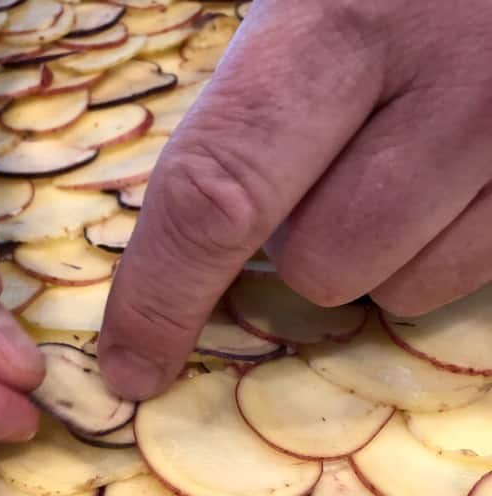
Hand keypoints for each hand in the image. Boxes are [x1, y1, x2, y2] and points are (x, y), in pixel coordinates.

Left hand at [99, 0, 491, 398]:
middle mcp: (442, 78)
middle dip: (297, 254)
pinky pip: (471, 275)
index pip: (219, 190)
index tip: (132, 366)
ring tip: (399, 162)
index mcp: (336, 13)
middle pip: (320, 263)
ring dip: (376, 254)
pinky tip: (450, 180)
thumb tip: (186, 212)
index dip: (163, 295)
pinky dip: (441, 251)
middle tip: (317, 184)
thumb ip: (255, 75)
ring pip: (402, 287)